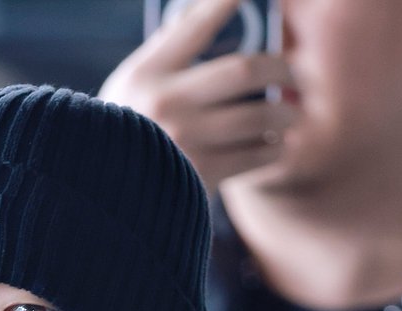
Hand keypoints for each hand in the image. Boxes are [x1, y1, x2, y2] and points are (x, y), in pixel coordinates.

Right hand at [99, 0, 296, 192]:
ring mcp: (185, 141)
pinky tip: (274, 145)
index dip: (228, 1)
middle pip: (245, 70)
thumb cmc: (123, 138)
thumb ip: (164, 57)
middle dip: (280, 68)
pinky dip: (272, 149)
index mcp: (145, 74)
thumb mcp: (128, 91)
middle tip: (292, 74)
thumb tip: (208, 15)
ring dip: (284, 114)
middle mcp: (165, 104)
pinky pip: (254, 155)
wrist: (109, 200)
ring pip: (258, 116)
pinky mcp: (201, 175)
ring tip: (292, 115)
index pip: (196, 24)